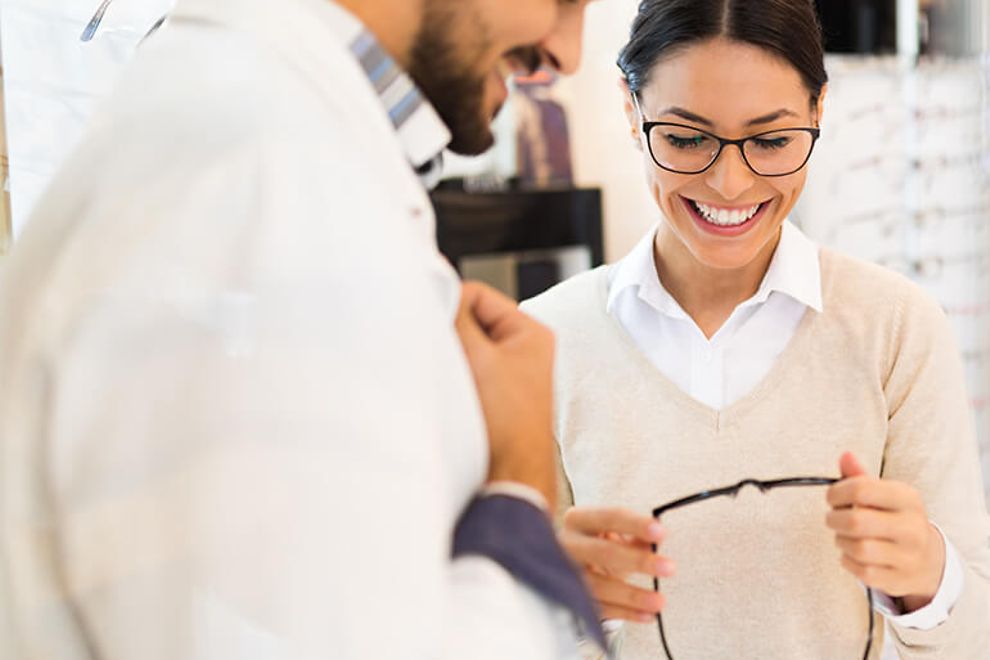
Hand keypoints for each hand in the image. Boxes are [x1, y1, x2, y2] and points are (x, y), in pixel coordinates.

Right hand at [455, 282, 556, 507]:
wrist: (510, 480)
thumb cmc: (506, 422)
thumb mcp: (478, 358)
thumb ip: (456, 317)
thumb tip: (437, 287)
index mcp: (530, 332)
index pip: (477, 295)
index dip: (451, 305)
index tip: (430, 323)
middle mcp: (522, 350)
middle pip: (469, 321)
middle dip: (449, 334)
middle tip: (438, 353)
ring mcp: (506, 375)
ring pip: (463, 348)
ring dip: (449, 358)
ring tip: (448, 378)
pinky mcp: (491, 398)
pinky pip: (463, 373)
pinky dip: (451, 378)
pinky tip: (447, 393)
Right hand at [560, 506, 674, 621]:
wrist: (569, 565)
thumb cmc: (596, 545)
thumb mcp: (613, 535)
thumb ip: (636, 535)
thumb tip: (658, 539)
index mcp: (579, 520)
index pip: (609, 518)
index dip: (636, 524)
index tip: (661, 532)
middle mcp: (568, 544)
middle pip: (602, 551)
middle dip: (638, 560)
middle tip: (669, 567)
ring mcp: (567, 574)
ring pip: (599, 586)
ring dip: (632, 595)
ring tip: (659, 601)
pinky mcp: (572, 599)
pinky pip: (601, 609)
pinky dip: (626, 613)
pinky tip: (647, 614)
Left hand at [826, 452, 945, 611]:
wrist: (927, 560)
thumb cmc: (895, 520)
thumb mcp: (884, 494)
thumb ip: (860, 476)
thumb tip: (844, 456)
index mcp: (908, 499)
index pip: (862, 489)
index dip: (836, 492)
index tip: (832, 497)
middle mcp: (912, 527)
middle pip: (856, 521)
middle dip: (834, 519)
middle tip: (832, 518)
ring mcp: (908, 556)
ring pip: (857, 548)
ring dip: (840, 540)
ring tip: (844, 535)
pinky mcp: (899, 580)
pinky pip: (861, 571)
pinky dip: (848, 560)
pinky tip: (852, 553)